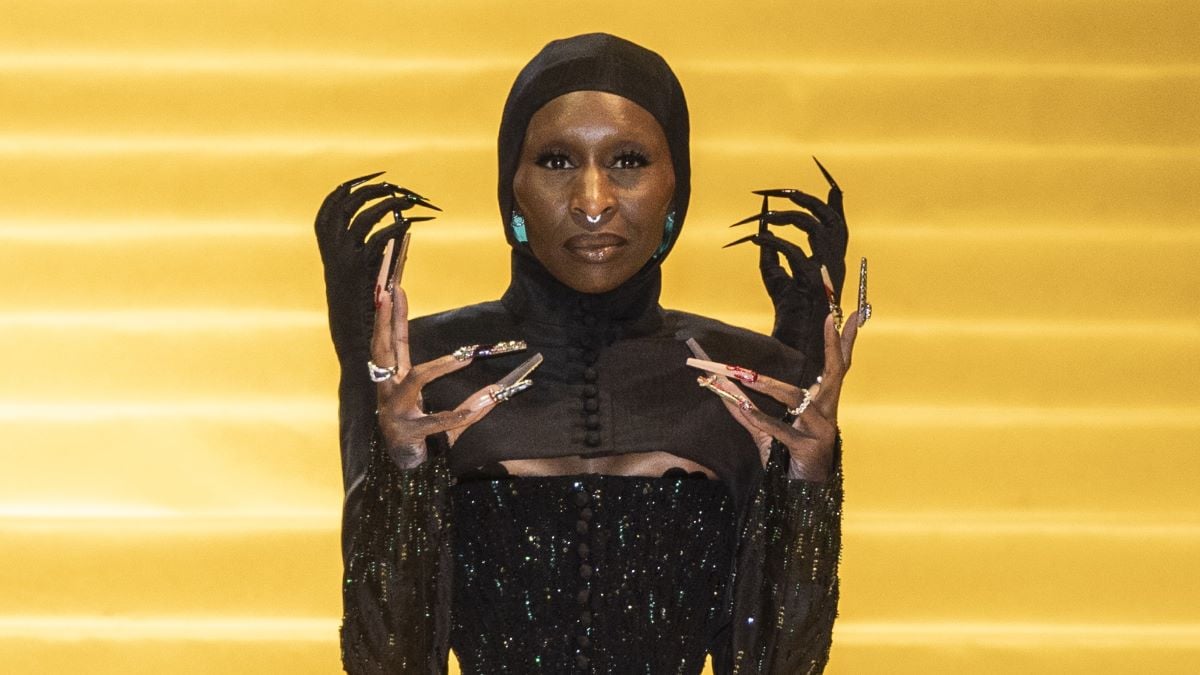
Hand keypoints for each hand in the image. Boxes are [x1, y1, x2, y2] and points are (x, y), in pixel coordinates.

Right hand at [314, 172, 438, 365]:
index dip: (347, 188)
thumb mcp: (365, 282)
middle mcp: (334, 252)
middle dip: (372, 188)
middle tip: (396, 185)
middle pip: (347, 203)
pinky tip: (411, 226)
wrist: (355, 346)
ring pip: (365, 216)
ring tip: (409, 200)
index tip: (371, 178)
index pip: (330, 207)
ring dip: (388, 203)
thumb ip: (378, 260)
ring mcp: (346, 260)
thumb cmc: (361, 319)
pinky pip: (380, 239)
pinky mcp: (363, 272)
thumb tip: (399, 237)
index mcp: (331, 252)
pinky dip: (396, 228)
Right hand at [369, 242, 541, 467]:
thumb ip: (446, 371)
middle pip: (384, 349)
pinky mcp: (408, 432)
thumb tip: (468, 346)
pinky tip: (471, 410)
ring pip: (416, 380)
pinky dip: (455, 415)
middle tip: (389, 294)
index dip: (392, 314)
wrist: (404, 466)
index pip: (392, 340)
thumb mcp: (427, 394)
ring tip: (466, 356)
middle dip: (386, 321)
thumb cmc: (418, 426)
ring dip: (441, 365)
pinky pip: (435, 421)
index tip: (393, 287)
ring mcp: (395, 410)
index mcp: (393, 378)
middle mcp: (388, 389)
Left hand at [687, 311, 859, 481]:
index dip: (843, 340)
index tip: (851, 313)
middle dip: (835, 343)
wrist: (801, 496)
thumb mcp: (765, 431)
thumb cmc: (788, 460)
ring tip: (741, 375)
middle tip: (832, 316)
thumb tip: (720, 387)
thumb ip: (745, 409)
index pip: (839, 366)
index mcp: (824, 404)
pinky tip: (744, 409)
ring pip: (794, 397)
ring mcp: (821, 430)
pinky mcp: (808, 447)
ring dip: (766, 384)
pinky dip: (760, 419)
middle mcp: (828, 412)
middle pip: (837, 371)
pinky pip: (779, 430)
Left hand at [726, 158, 848, 369]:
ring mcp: (826, 271)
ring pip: (815, 226)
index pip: (838, 218)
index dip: (833, 194)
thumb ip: (770, 251)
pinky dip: (773, 240)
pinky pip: (794, 249)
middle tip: (776, 192)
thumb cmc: (786, 312)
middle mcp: (834, 260)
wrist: (796, 345)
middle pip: (830, 215)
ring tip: (762, 218)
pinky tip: (755, 239)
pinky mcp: (813, 281)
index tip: (823, 172)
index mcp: (830, 257)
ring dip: (786, 217)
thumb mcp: (774, 276)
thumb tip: (759, 228)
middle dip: (803, 197)